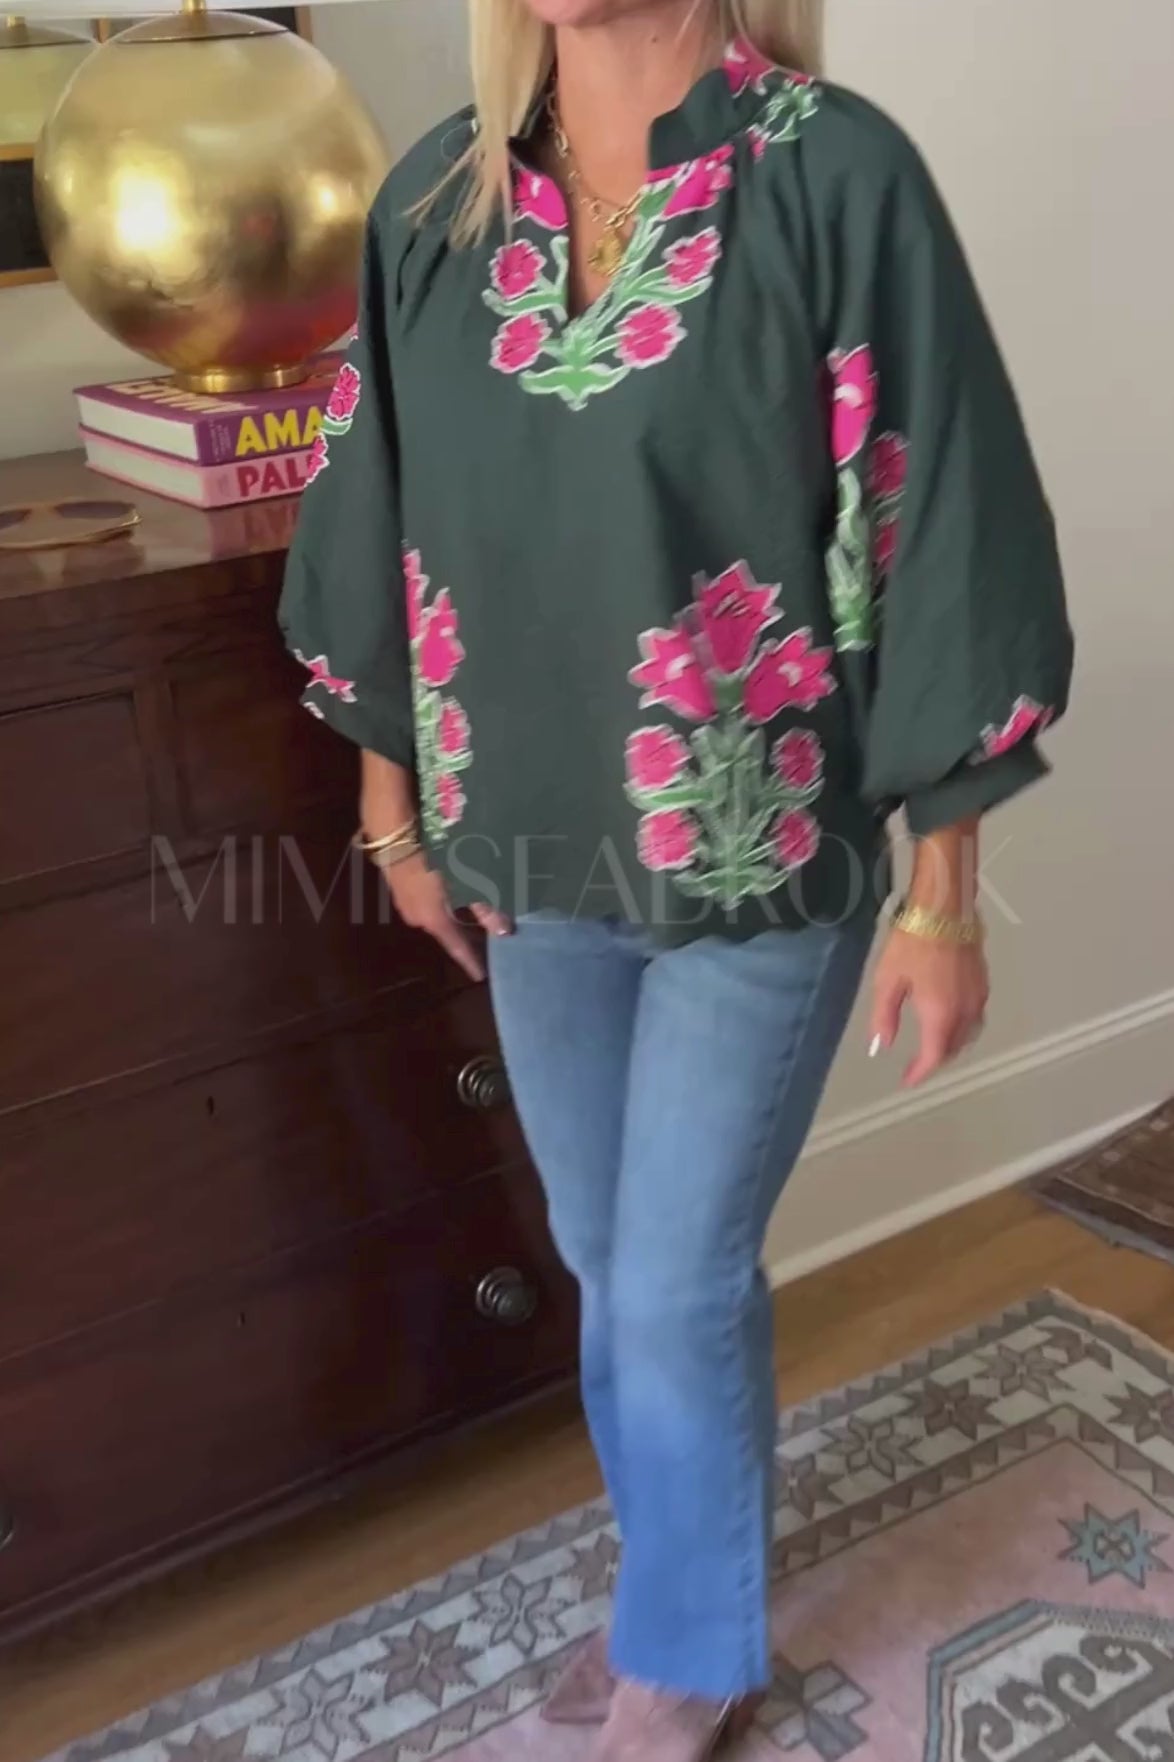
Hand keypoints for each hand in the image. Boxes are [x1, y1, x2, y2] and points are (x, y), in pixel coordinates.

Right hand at [380, 854, 511, 981]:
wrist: (396, 840)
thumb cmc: (435, 861)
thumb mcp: (465, 884)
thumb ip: (485, 909)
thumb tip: (504, 932)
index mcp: (435, 921)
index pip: (457, 948)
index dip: (470, 962)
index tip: (480, 976)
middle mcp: (418, 919)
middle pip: (446, 933)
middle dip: (464, 937)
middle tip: (482, 943)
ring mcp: (406, 905)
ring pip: (436, 918)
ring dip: (452, 919)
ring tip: (469, 918)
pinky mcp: (401, 890)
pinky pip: (426, 905)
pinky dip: (441, 906)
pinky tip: (449, 898)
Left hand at [869, 929, 989, 1088]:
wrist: (945, 909)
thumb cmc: (912, 943)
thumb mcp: (888, 981)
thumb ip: (885, 1017)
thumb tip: (881, 1046)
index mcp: (940, 1014)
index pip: (934, 1056)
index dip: (921, 1072)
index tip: (908, 1080)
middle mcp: (965, 1011)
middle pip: (954, 1048)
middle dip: (937, 1059)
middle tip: (918, 1063)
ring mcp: (978, 997)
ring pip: (969, 1034)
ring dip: (952, 1045)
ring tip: (934, 1046)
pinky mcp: (983, 982)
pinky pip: (976, 1017)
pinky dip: (963, 1028)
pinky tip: (950, 1019)